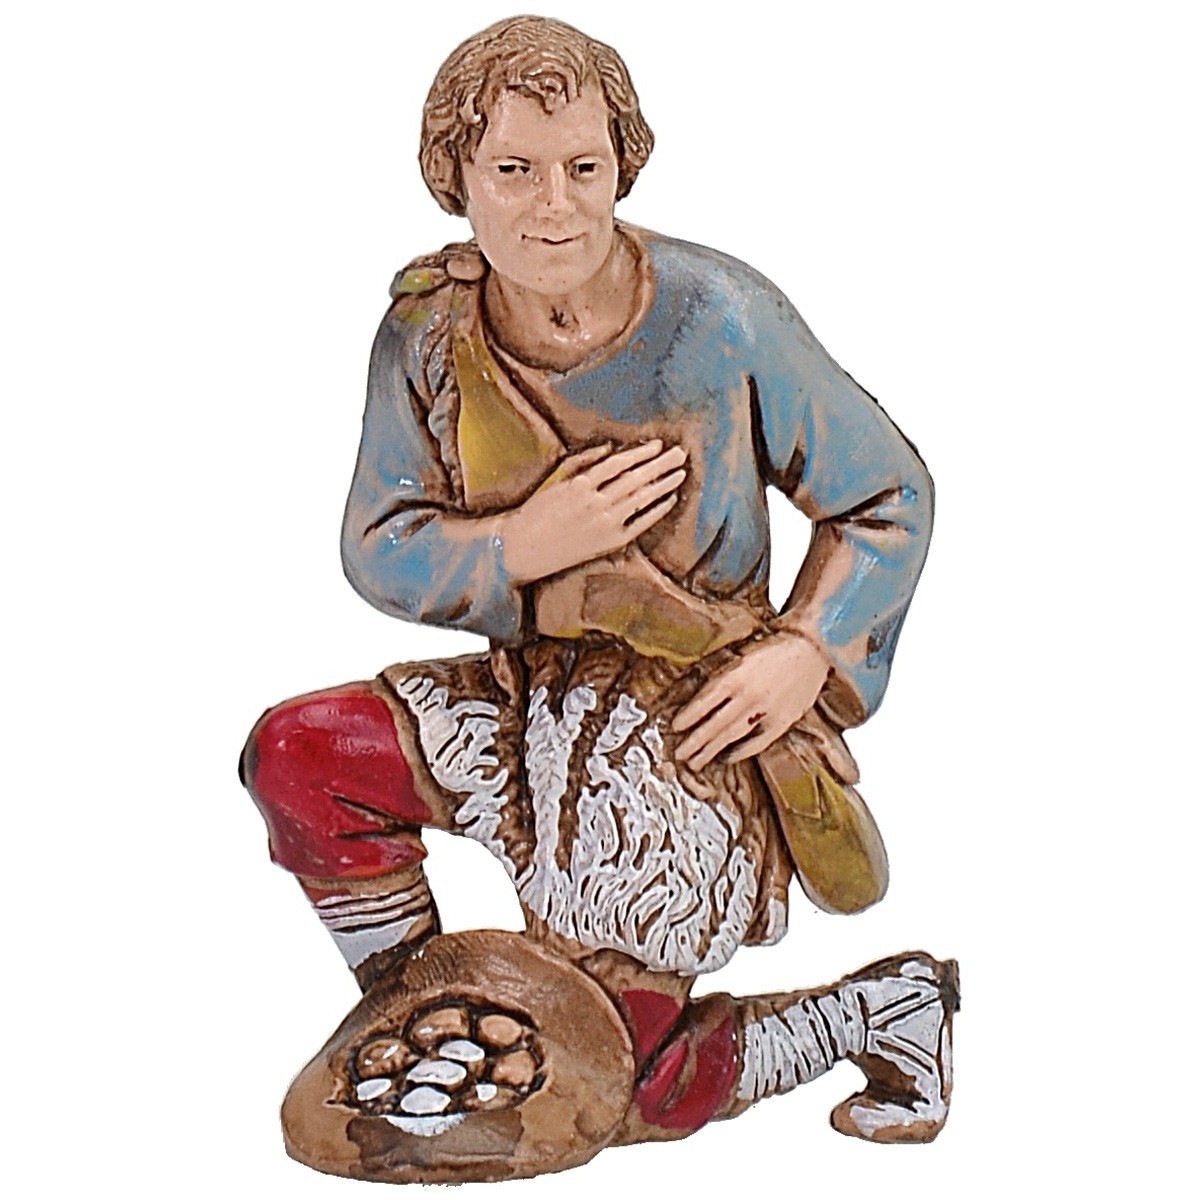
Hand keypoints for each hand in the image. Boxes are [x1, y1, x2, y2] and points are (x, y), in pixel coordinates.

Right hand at [499, 440, 686, 583]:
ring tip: (681, 473)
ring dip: (664, 484)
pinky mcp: (610, 542)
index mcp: (581, 484)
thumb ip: (583, 461)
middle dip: (660, 464)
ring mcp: (605, 523)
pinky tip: (669, 499)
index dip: (641, 453)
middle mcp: (596, 503)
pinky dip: (656, 510)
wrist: (526, 548)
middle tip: (680, 453)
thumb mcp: (556, 480)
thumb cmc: (538, 511)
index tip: (657, 444)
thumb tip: (610, 448)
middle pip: (636, 479)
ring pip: (642, 499)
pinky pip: (640, 523)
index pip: (619, 463)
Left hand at [672, 632, 830, 770]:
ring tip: (695, 762)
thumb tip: (699, 699)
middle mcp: (749, 695)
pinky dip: (742, 751)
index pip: (705, 701)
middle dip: (694, 741)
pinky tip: (727, 758)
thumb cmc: (774, 649)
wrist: (812, 649)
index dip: (688, 716)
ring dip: (711, 750)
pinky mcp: (783, 721)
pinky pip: (758, 742)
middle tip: (679, 754)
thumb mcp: (742, 655)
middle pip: (715, 723)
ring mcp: (767, 710)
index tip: (674, 727)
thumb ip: (723, 677)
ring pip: (732, 735)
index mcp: (736, 675)